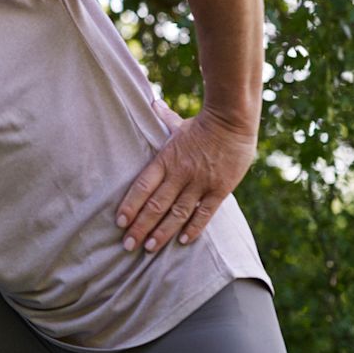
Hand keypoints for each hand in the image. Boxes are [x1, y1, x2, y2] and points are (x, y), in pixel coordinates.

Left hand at [115, 100, 256, 252]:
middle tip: (128, 246)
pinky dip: (193, 228)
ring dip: (162, 233)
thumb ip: (162, 120)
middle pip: (156, 205)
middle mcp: (180, 174)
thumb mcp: (177, 124)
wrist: (233, 121)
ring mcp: (200, 183)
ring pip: (177, 214)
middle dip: (141, 227)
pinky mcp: (219, 189)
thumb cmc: (203, 123)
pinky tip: (182, 242)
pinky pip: (205, 213)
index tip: (120, 223)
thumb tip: (151, 103)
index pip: (142, 186)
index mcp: (165, 159)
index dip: (130, 206)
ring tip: (149, 248)